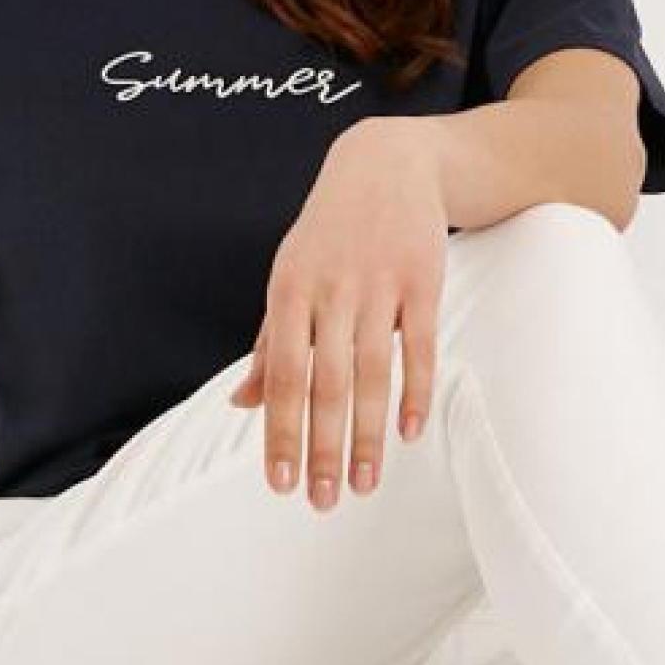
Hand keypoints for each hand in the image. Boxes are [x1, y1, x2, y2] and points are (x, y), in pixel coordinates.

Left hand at [229, 117, 446, 507]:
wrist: (385, 163)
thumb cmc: (329, 231)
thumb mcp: (289, 276)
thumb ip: (269, 342)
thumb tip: (242, 404)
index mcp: (289, 291)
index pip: (281, 374)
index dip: (280, 431)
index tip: (279, 483)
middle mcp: (332, 290)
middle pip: (326, 382)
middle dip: (323, 447)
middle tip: (324, 501)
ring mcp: (380, 284)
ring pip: (373, 372)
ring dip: (369, 434)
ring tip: (366, 483)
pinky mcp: (423, 280)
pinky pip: (421, 346)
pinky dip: (416, 391)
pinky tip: (410, 433)